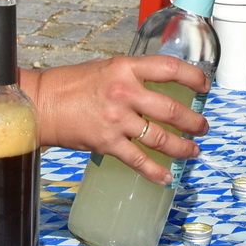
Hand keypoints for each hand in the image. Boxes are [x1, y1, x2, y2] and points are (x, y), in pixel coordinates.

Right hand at [30, 54, 209, 185]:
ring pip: (160, 138)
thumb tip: (156, 85)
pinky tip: (166, 177)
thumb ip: (131, 75)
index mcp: (125, 68)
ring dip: (182, 147)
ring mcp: (116, 119)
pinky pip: (138, 160)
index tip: (204, 86)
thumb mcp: (105, 68)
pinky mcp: (107, 142)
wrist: (41, 104)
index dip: (193, 77)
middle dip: (194, 122)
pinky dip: (155, 171)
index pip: (169, 68)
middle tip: (203, 127)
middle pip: (172, 109)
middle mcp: (124, 92)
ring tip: (193, 151)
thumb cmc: (70, 84)